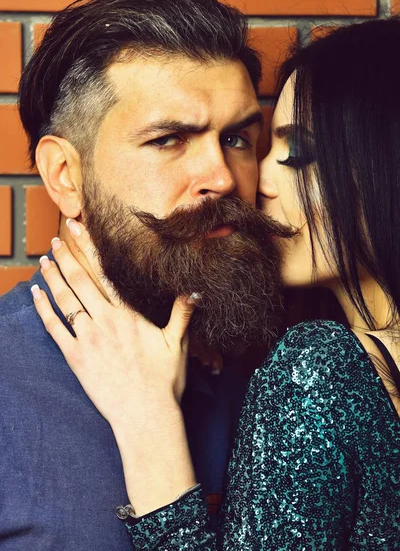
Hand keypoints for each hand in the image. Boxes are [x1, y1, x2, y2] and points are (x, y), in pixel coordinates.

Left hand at [31, 220, 195, 432]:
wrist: (145, 417)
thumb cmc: (164, 381)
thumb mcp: (178, 344)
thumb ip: (183, 313)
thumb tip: (194, 289)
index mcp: (128, 314)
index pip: (105, 272)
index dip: (90, 248)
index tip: (78, 230)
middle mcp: (104, 321)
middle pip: (79, 280)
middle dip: (66, 256)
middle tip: (55, 239)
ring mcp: (87, 339)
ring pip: (64, 300)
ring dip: (52, 278)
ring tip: (43, 261)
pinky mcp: (75, 358)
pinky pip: (54, 328)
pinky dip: (43, 309)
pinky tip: (36, 294)